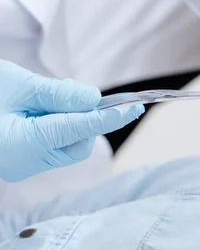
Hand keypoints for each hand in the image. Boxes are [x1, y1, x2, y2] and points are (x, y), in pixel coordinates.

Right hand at [0, 60, 143, 181]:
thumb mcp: (16, 84)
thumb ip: (57, 94)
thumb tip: (94, 100)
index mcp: (24, 144)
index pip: (79, 129)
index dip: (109, 117)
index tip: (134, 107)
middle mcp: (25, 162)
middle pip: (75, 142)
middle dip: (81, 117)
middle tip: (66, 92)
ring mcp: (20, 164)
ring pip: (64, 143)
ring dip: (66, 119)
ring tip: (37, 98)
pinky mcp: (18, 160)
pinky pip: (49, 143)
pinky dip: (53, 124)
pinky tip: (35, 108)